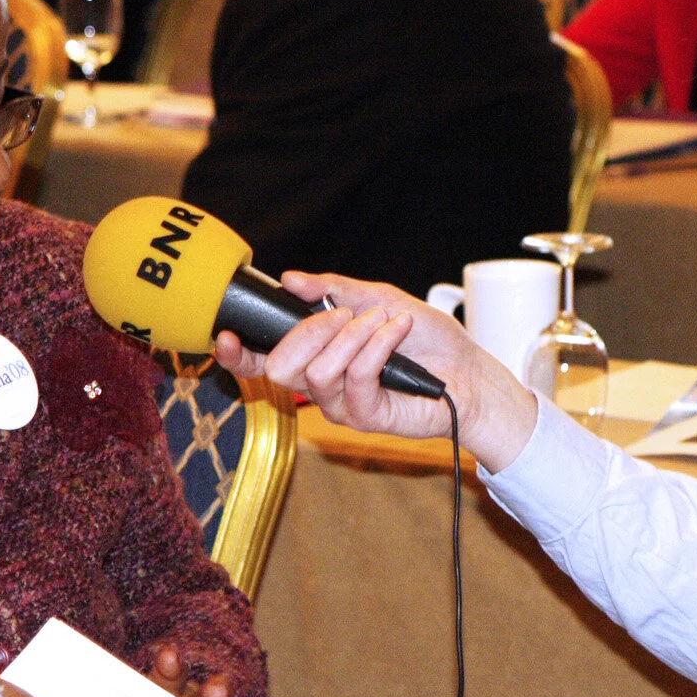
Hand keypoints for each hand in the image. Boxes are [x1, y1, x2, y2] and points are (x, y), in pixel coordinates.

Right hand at [212, 272, 540, 471]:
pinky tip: (395, 333)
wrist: (469, 370)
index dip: (238, 353)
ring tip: (384, 323)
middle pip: (282, 367)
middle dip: (310, 331)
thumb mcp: (378, 298)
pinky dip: (376, 347)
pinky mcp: (367, 418)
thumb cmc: (428, 339)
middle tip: (344, 314)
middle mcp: (322, 383)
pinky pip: (354, 379)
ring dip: (353, 336)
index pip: (263, 361)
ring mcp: (342, 404)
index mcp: (317, 354)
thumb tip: (290, 278)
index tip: (226, 334)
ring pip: (318, 372)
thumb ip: (333, 288)